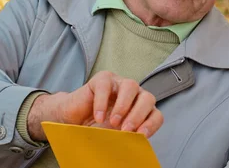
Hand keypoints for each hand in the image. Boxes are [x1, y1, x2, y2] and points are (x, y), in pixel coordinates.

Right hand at [27, 71, 162, 140]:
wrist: (72, 119)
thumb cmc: (96, 128)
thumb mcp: (114, 135)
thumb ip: (126, 138)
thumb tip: (135, 148)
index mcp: (141, 109)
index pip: (155, 114)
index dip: (151, 124)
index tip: (142, 135)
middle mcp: (134, 94)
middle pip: (147, 98)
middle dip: (138, 115)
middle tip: (126, 130)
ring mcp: (119, 83)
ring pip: (131, 86)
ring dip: (124, 105)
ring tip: (113, 122)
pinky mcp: (103, 79)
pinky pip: (107, 85)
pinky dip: (103, 102)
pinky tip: (98, 117)